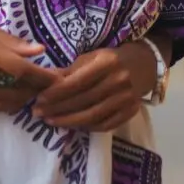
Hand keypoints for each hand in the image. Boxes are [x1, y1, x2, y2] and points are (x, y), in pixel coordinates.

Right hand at [0, 14, 60, 113]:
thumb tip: (39, 50)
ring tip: (41, 88)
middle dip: (40, 88)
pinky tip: (21, 94)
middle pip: (18, 88)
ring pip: (8, 101)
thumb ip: (12, 42)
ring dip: (28, 97)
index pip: (21, 69)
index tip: (61, 77)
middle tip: (56, 83)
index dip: (44, 76)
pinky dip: (11, 102)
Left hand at [33, 42, 155, 131]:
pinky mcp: (130, 112)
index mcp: (107, 62)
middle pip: (82, 101)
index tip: (39, 99)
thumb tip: (45, 81)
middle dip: (57, 109)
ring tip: (51, 121)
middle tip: (38, 113)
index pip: (77, 82)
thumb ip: (70, 70)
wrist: (145, 65)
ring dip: (68, 121)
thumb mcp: (92, 57)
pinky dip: (86, 127)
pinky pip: (104, 125)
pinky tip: (72, 125)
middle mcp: (118, 80)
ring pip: (92, 116)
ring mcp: (126, 98)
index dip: (56, 93)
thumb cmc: (112, 59)